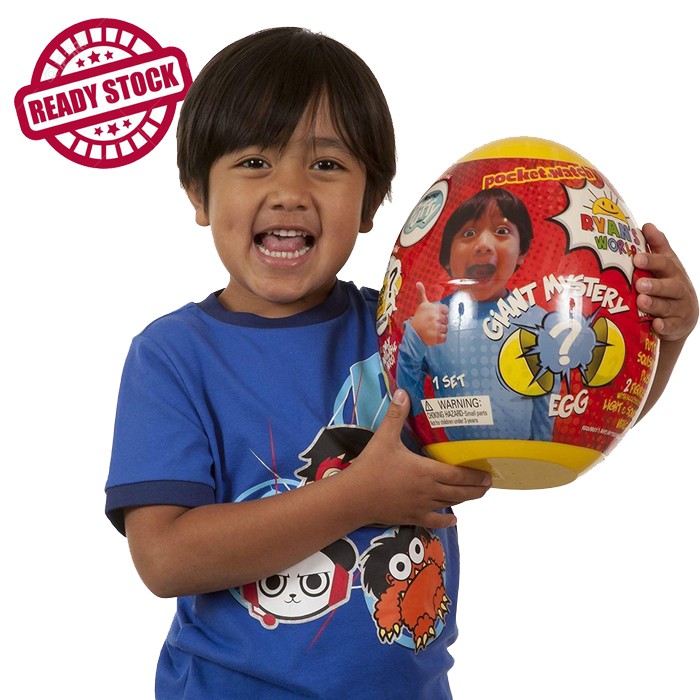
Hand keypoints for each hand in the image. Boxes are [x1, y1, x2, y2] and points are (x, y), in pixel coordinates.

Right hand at [347, 389, 490, 529]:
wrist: (354, 497)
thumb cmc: (371, 467)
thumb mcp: (384, 438)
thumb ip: (395, 415)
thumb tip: (403, 392)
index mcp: (425, 471)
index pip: (457, 475)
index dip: (474, 476)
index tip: (488, 475)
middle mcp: (428, 491)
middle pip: (460, 492)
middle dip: (476, 489)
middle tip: (488, 484)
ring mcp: (421, 506)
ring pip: (450, 505)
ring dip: (464, 500)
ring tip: (474, 494)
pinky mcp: (411, 518)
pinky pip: (434, 521)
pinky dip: (446, 521)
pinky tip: (453, 519)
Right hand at [409, 282, 448, 344]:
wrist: (413, 333)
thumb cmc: (418, 318)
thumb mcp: (421, 305)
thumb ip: (421, 293)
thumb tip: (418, 283)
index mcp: (434, 309)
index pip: (446, 310)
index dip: (441, 313)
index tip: (434, 316)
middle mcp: (436, 317)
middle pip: (446, 320)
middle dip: (440, 322)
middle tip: (431, 323)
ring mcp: (437, 328)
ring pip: (445, 329)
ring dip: (440, 330)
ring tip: (431, 329)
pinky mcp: (437, 337)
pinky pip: (444, 337)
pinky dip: (440, 338)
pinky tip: (433, 335)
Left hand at [634, 223, 697, 341]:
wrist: (682, 316)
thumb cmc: (668, 284)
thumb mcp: (667, 264)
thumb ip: (658, 246)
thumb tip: (646, 225)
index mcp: (673, 272)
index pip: (665, 264)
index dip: (652, 260)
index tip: (637, 258)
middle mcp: (679, 289)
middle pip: (670, 286)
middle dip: (655, 285)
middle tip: (639, 283)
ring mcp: (679, 309)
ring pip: (668, 307)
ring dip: (654, 304)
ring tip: (641, 301)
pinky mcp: (676, 326)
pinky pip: (670, 327)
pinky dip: (664, 326)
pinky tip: (656, 324)